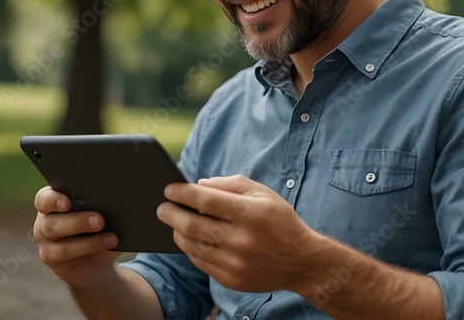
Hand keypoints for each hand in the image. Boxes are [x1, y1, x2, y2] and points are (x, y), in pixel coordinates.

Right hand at [33, 186, 120, 288]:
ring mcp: (45, 239)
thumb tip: (117, 201)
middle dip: (77, 220)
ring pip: (59, 237)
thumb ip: (102, 206)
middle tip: (100, 220)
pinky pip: (65, 252)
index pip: (45, 198)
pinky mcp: (50, 256)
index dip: (54, 200)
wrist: (96, 260)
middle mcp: (45, 219)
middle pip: (52, 219)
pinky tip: (108, 243)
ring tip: (110, 236)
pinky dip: (89, 247)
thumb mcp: (102, 215)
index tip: (68, 202)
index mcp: (53, 201)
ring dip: (86, 236)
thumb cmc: (99, 228)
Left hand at [158, 175, 323, 292]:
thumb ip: (231, 184)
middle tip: (161, 207)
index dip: (183, 193)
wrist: (302, 261)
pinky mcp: (232, 280)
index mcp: (251, 213)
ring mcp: (236, 263)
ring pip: (193, 246)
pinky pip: (201, 262)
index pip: (206, 200)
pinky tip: (188, 239)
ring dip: (178, 232)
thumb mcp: (263, 193)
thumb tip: (199, 185)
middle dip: (171, 214)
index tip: (169, 189)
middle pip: (193, 225)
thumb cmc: (280, 221)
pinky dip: (191, 249)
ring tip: (173, 223)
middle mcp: (242, 239)